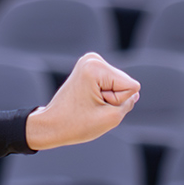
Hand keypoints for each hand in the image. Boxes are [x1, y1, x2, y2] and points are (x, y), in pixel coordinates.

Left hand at [23, 52, 138, 148]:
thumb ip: (129, 102)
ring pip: (119, 84)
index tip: (95, 106)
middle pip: (125, 83)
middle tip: (90, 107)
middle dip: (112, 99)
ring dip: (107, 98)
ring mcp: (89, 62)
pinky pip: (110, 84)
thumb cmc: (76, 125)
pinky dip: (102, 95)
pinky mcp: (89, 68)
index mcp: (96, 67)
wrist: (50, 126)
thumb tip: (133, 92)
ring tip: (88, 104)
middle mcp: (92, 59)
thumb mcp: (112, 117)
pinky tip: (87, 99)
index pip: (131, 87)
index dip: (117, 102)